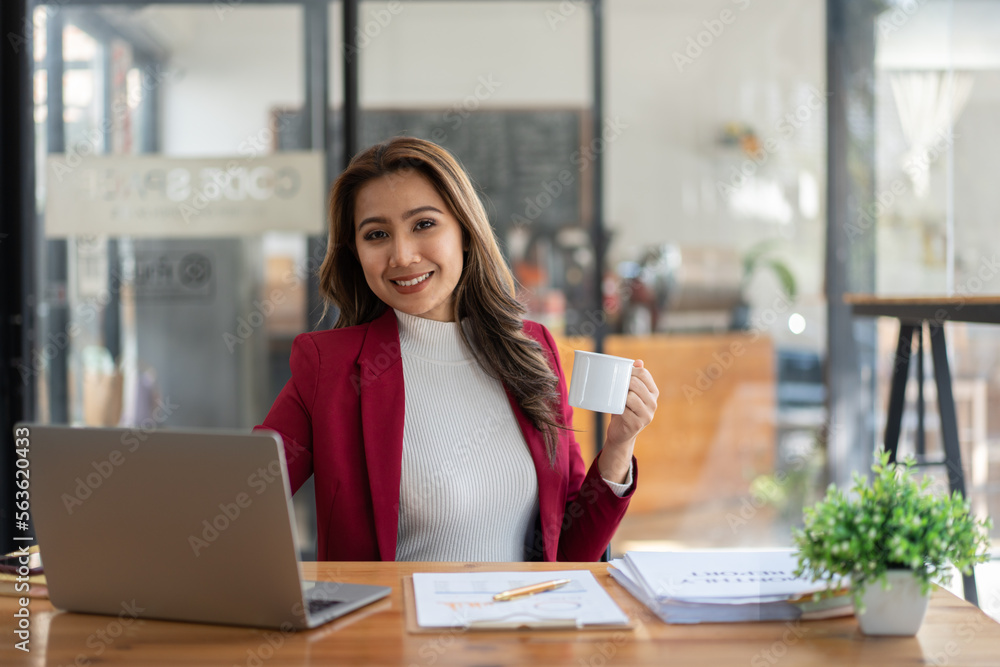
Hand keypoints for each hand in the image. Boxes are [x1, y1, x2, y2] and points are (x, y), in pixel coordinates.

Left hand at [598, 360, 658, 483]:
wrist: (620, 433)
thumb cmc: (624, 409)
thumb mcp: (630, 393)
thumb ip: (635, 378)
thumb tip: (638, 361)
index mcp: (653, 392)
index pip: (644, 374)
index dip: (631, 370)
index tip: (620, 372)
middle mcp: (653, 403)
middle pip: (636, 384)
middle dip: (623, 382)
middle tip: (613, 385)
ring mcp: (647, 415)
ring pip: (631, 397)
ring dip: (620, 396)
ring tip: (615, 398)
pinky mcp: (637, 424)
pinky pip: (625, 411)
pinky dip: (618, 409)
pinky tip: (617, 409)